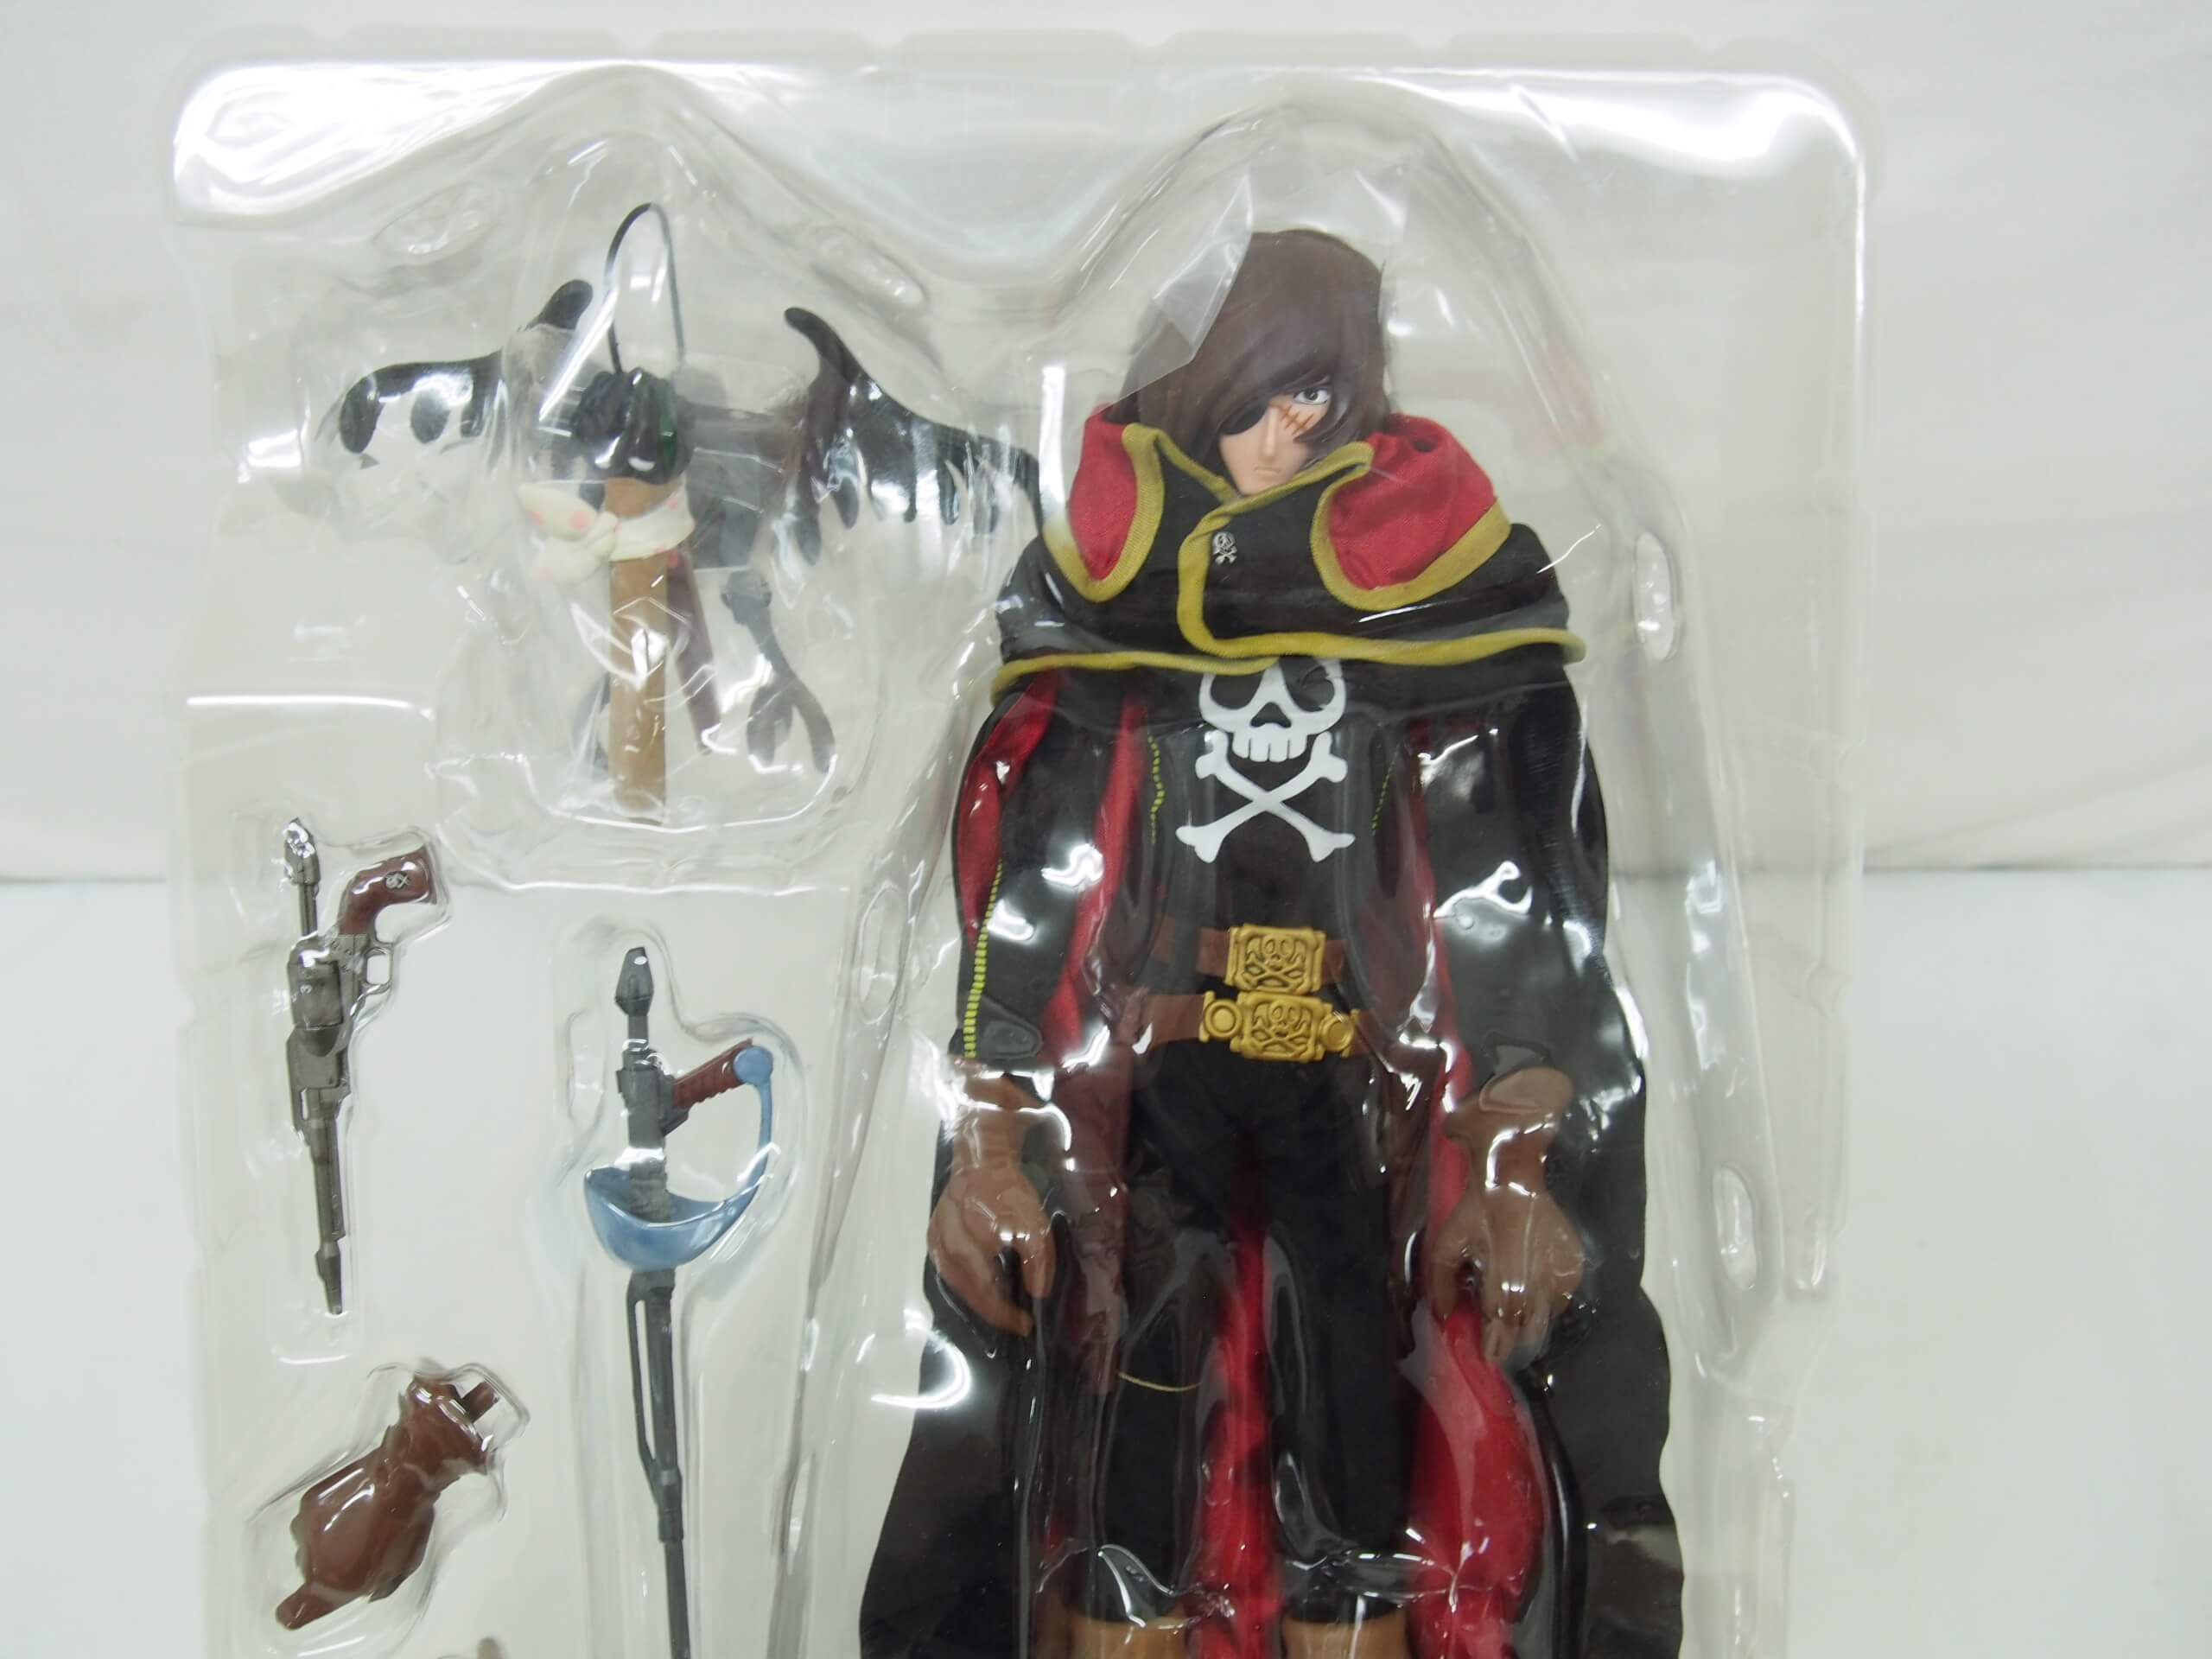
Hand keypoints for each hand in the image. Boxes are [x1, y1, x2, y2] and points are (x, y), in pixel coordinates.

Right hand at [926, 1073, 1056, 1335]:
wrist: (980, 1153)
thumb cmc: (1010, 1187)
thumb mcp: (1034, 1218)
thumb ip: (1037, 1256)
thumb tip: (1037, 1293)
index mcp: (977, 1224)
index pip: (990, 1278)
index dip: (1005, 1307)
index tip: (1026, 1322)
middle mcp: (952, 1230)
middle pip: (970, 1284)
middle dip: (993, 1309)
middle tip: (1016, 1323)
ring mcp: (938, 1232)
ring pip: (955, 1279)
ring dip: (978, 1301)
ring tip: (1000, 1312)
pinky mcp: (932, 1233)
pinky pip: (946, 1269)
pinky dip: (963, 1286)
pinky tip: (981, 1294)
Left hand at [1430, 1064, 1585, 1363]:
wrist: (1513, 1177)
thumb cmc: (1476, 1212)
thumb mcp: (1446, 1244)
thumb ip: (1440, 1284)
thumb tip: (1446, 1316)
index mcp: (1504, 1285)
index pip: (1502, 1335)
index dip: (1495, 1349)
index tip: (1487, 1354)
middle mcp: (1537, 1287)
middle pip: (1527, 1332)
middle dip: (1512, 1337)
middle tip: (1499, 1333)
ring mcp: (1561, 1277)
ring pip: (1547, 1317)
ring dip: (1530, 1318)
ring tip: (1515, 1305)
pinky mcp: (1575, 1266)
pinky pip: (1563, 1298)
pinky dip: (1549, 1300)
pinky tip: (1533, 1284)